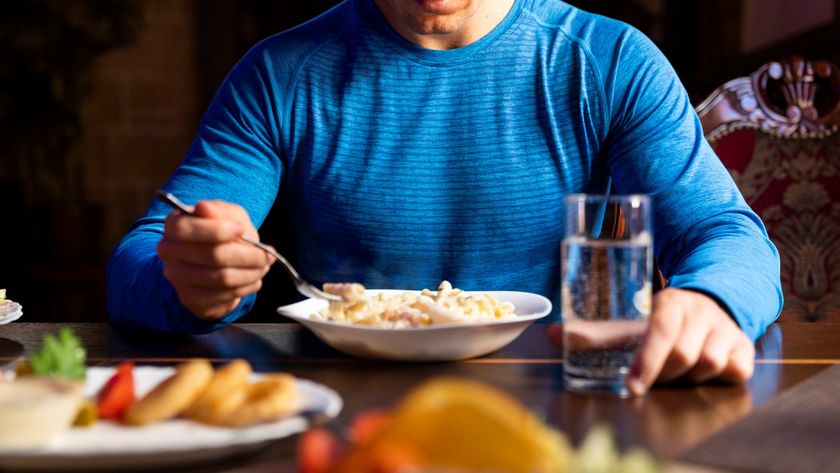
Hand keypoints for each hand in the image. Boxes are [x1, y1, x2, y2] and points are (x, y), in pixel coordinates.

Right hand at [157, 200, 272, 319]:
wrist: (218, 261)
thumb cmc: (224, 231)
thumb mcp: (227, 215)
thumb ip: (220, 211)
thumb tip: (204, 208)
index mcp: (173, 226)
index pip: (186, 230)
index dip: (218, 230)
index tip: (241, 230)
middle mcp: (169, 252)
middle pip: (212, 256)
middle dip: (248, 256)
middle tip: (266, 255)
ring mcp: (177, 277)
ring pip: (221, 279)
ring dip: (251, 273)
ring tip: (263, 267)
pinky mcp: (189, 298)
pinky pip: (222, 296)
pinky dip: (245, 288)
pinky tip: (252, 280)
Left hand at [625, 288, 754, 394]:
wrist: (708, 306)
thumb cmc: (667, 322)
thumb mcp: (642, 321)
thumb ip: (614, 337)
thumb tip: (574, 344)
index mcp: (671, 301)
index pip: (660, 332)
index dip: (646, 362)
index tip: (633, 387)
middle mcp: (701, 310)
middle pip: (683, 354)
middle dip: (664, 375)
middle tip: (655, 380)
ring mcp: (726, 326)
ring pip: (710, 363)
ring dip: (691, 378)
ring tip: (681, 373)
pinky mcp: (745, 345)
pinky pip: (737, 371)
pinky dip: (720, 379)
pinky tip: (707, 374)